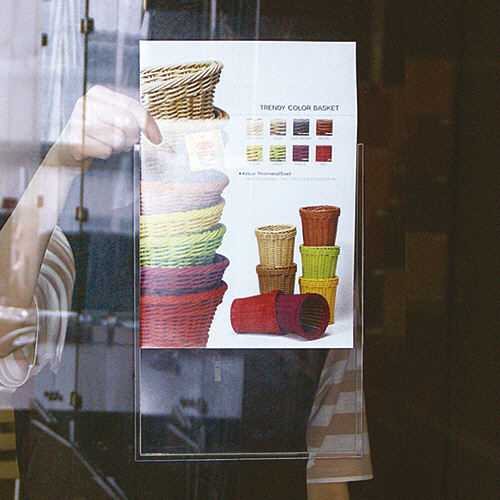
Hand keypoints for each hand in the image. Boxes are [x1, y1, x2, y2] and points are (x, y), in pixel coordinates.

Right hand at [45, 85, 161, 168]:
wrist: (67, 151)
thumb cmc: (97, 134)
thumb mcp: (113, 118)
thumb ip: (133, 118)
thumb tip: (156, 135)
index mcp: (98, 93)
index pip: (133, 106)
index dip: (149, 124)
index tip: (157, 139)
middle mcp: (86, 103)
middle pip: (128, 122)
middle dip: (132, 138)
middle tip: (125, 142)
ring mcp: (78, 121)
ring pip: (118, 139)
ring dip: (118, 147)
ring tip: (108, 144)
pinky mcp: (75, 141)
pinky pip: (106, 151)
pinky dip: (106, 154)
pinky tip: (97, 150)